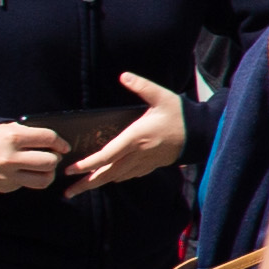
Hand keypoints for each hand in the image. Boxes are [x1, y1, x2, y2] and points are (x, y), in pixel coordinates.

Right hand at [0, 119, 70, 193]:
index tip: (65, 146)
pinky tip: (31, 172)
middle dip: (56, 158)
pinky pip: (30, 185)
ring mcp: (7, 174)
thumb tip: (60, 143)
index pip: (48, 138)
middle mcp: (10, 157)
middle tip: (54, 155)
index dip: (61, 142)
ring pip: (44, 179)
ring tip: (45, 166)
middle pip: (50, 161)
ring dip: (49, 173)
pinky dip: (35, 179)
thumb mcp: (12, 128)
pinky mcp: (5, 186)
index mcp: (13, 137)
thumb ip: (33, 134)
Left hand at [64, 74, 189, 194]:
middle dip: (85, 184)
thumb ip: (142, 86)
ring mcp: (144, 163)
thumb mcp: (162, 96)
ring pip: (115, 177)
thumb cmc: (180, 115)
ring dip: (97, 183)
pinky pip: (127, 176)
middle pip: (106, 174)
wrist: (201, 134)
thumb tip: (124, 76)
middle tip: (67, 193)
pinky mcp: (150, 165)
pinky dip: (113, 178)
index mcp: (136, 138)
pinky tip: (107, 178)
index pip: (106, 156)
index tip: (70, 169)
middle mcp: (137, 154)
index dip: (86, 164)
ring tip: (80, 189)